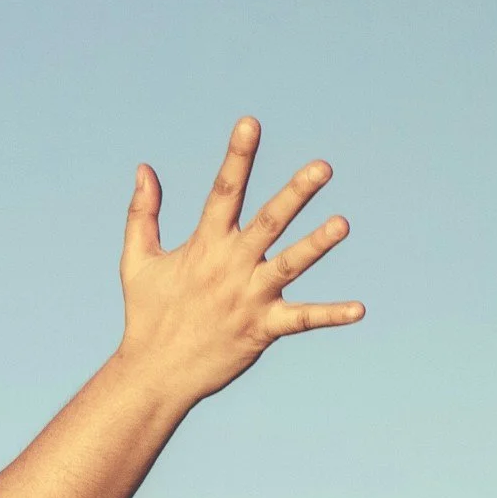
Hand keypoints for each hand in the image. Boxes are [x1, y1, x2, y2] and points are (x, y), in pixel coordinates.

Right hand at [115, 117, 363, 402]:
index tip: (250, 122)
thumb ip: (142, 213)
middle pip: (266, 223)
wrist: (154, 374)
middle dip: (294, 195)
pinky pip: (301, 320)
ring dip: (315, 246)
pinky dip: (330, 315)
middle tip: (321, 167)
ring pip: (288, 266)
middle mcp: (229, 267)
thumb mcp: (137, 261)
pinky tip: (359, 309)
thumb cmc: (147, 315)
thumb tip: (144, 169)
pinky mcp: (261, 329)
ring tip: (342, 224)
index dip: (237, 156)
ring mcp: (248, 298)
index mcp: (204, 246)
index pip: (223, 192)